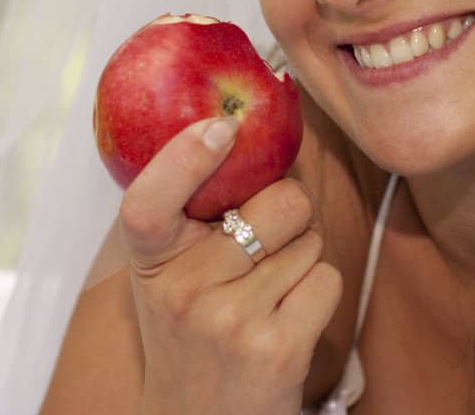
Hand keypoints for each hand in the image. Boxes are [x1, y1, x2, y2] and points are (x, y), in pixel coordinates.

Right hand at [120, 116, 341, 414]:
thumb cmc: (195, 333)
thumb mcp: (171, 276)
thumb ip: (193, 216)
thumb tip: (246, 129)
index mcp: (151, 262)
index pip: (148, 202)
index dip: (183, 157)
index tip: (221, 127)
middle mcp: (183, 290)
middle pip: (279, 203)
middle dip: (289, 215)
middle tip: (264, 248)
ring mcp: (228, 320)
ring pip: (309, 241)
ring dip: (303, 259)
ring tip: (268, 296)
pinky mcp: (275, 348)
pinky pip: (326, 278)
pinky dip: (318, 293)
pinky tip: (287, 321)